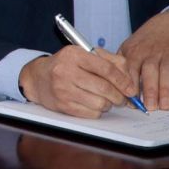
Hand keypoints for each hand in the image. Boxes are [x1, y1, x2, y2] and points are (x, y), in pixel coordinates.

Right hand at [18, 45, 136, 117]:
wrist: (38, 77)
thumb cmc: (67, 65)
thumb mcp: (84, 54)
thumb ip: (110, 61)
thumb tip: (129, 81)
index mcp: (74, 54)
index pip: (106, 69)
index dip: (123, 81)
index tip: (131, 89)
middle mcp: (66, 71)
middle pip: (105, 88)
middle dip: (119, 96)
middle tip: (122, 98)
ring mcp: (63, 89)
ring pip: (100, 103)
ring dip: (108, 104)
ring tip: (105, 99)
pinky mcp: (62, 105)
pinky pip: (91, 113)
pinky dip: (97, 111)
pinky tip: (92, 104)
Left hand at [118, 10, 168, 110]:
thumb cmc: (147, 41)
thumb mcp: (129, 47)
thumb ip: (119, 63)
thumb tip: (111, 85)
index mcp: (135, 52)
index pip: (130, 70)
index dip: (130, 85)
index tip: (130, 100)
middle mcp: (153, 53)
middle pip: (149, 71)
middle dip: (149, 90)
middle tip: (150, 107)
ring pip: (168, 72)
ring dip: (166, 89)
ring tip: (165, 106)